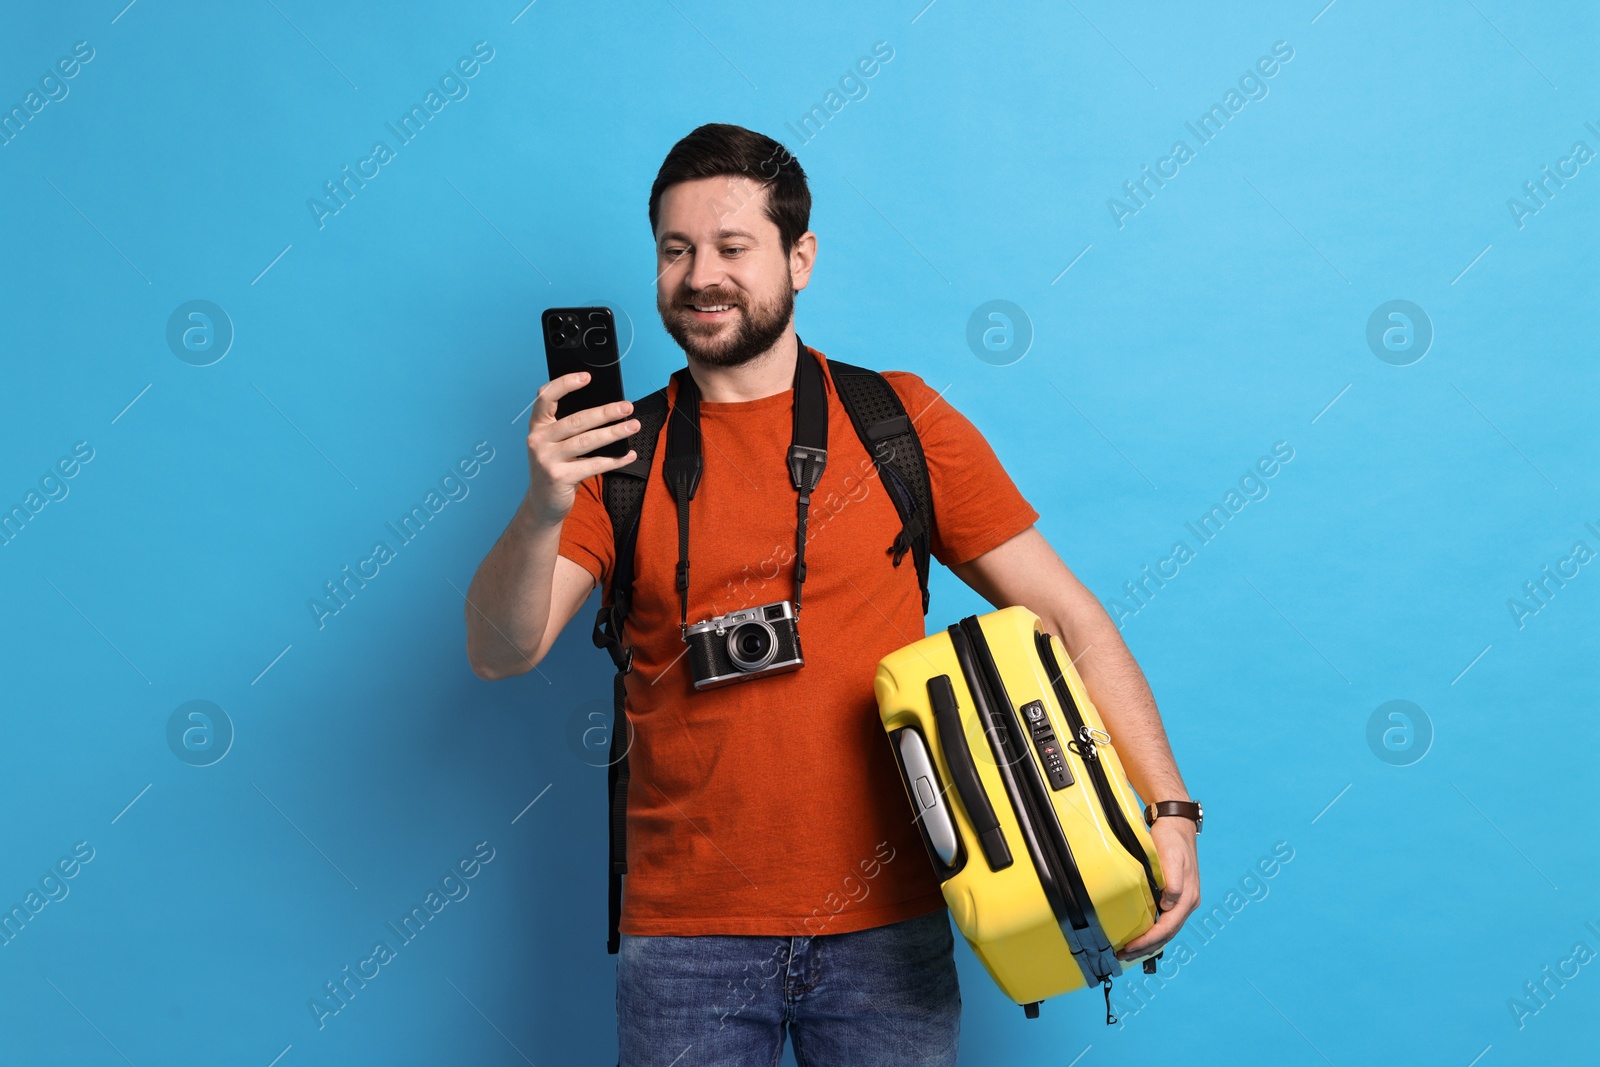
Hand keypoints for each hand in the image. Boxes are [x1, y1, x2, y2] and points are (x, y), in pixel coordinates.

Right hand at [524, 371, 638, 527]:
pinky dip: (615, 460)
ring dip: (614, 432)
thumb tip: (607, 411)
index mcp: (537, 426)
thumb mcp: (555, 444)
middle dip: (606, 412)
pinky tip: (629, 455)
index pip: (546, 397)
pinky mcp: (559, 477)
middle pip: (576, 420)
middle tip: (627, 407)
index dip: (565, 383)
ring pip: (587, 441)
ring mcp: (546, 459)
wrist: (543, 503)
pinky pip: (593, 465)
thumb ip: (570, 428)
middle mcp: (538, 440)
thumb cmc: (556, 467)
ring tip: (633, 426)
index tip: (587, 377)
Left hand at [1116, 815, 1198, 961]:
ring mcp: (1182, 900)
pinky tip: (1141, 935)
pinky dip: (1153, 932)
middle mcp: (1187, 902)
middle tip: (1123, 956)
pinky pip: (1165, 921)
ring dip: (1149, 943)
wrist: (1176, 825)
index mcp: (1187, 897)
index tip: (1129, 948)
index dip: (1148, 941)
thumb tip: (1169, 903)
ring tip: (1130, 951)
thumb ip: (1173, 882)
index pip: (1167, 928)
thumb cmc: (1172, 840)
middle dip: (1146, 948)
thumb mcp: (1172, 858)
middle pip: (1167, 934)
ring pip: (1167, 930)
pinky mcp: (1175, 896)